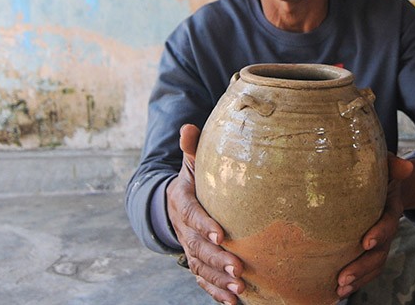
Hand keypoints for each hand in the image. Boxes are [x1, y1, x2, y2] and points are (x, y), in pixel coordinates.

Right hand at [166, 124, 244, 304]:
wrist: (175, 202)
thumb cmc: (192, 179)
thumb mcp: (190, 163)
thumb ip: (191, 148)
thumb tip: (189, 126)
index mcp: (182, 202)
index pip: (192, 214)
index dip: (204, 225)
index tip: (221, 233)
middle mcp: (183, 228)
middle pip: (198, 246)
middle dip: (217, 258)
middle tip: (238, 267)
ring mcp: (189, 247)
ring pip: (200, 267)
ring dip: (219, 280)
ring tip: (239, 288)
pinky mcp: (196, 261)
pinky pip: (202, 279)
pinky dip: (215, 291)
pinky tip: (233, 300)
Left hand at [336, 153, 414, 297]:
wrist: (388, 186)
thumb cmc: (381, 174)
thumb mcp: (386, 165)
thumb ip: (393, 165)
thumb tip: (406, 166)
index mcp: (391, 209)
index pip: (388, 223)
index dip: (379, 233)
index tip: (366, 242)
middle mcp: (387, 229)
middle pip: (379, 253)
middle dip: (362, 267)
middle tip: (343, 277)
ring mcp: (380, 242)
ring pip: (373, 266)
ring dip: (358, 279)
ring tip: (340, 288)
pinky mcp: (369, 250)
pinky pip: (366, 269)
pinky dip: (355, 281)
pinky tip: (337, 292)